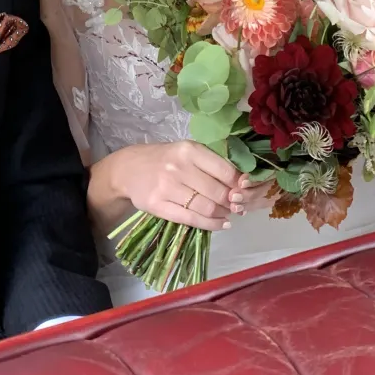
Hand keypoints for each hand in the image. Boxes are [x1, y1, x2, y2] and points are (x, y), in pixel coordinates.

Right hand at [101, 140, 251, 230]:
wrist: (129, 169)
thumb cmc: (165, 160)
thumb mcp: (187, 153)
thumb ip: (212, 165)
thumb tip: (242, 185)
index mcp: (189, 150)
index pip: (224, 170)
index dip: (239, 184)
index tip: (244, 190)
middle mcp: (178, 167)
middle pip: (217, 192)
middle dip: (232, 203)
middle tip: (238, 206)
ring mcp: (167, 188)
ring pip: (206, 207)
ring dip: (223, 214)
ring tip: (228, 214)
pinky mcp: (158, 206)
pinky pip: (191, 219)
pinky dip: (211, 224)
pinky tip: (220, 224)